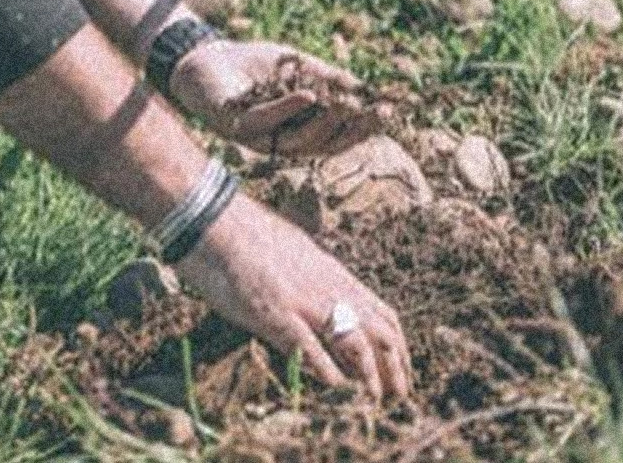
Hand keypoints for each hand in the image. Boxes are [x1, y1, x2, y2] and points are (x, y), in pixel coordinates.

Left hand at [168, 39, 380, 157]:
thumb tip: (364, 88)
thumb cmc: (252, 65)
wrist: (204, 57)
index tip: (390, 111)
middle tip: (376, 112)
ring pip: (296, 141)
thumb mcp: (297, 66)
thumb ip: (326, 78)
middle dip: (352, 130)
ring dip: (323, 123)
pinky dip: (287, 110)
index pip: (336, 137)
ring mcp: (256, 138)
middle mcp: (279, 141)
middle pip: (322, 146)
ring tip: (346, 103)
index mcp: (297, 130)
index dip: (363, 127)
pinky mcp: (233, 125)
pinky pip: (263, 122)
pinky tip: (307, 95)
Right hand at [177, 189, 411, 400]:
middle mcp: (328, 287)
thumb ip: (316, 277)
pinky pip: (312, 348)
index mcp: (334, 273)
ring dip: (369, 376)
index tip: (403, 366)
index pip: (382, 311)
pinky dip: (328, 371)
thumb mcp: (297, 252)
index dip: (397, 343)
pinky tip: (336, 387)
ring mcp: (305, 301)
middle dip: (394, 366)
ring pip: (354, 342)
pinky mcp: (279, 314)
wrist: (219, 222)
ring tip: (374, 399)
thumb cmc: (252, 237)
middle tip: (399, 393)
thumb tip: (327, 297)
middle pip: (378, 331)